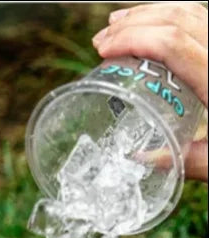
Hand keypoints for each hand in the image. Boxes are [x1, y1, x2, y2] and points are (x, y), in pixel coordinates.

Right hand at [93, 2, 207, 181]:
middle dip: (135, 22)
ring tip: (120, 24)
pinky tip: (156, 26)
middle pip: (179, 17)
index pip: (174, 43)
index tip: (103, 50)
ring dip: (151, 13)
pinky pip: (204, 19)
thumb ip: (187, 161)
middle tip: (102, 39)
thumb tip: (142, 159)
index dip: (134, 39)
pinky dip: (174, 16)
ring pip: (191, 10)